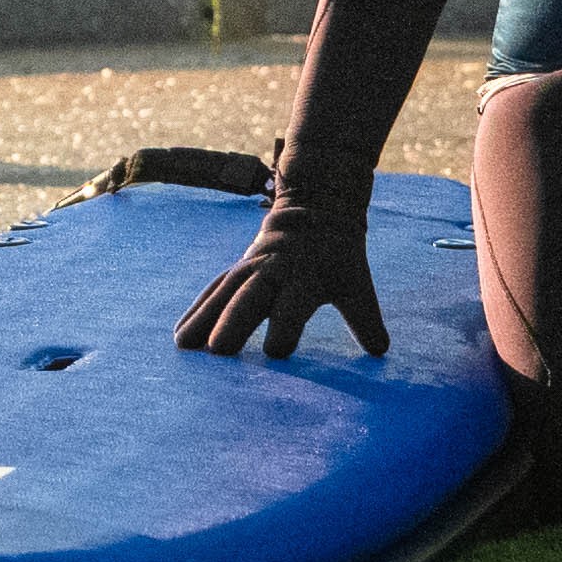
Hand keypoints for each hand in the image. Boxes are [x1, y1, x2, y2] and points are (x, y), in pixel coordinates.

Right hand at [177, 196, 388, 360]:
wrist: (317, 209)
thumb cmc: (339, 258)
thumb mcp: (357, 283)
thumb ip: (365, 319)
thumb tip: (381, 350)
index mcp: (305, 276)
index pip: (293, 306)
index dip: (285, 327)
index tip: (276, 353)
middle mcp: (274, 271)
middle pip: (251, 298)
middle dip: (234, 321)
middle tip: (217, 351)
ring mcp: (252, 267)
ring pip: (224, 292)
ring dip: (203, 318)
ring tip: (183, 347)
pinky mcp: (239, 268)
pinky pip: (214, 289)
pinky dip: (197, 310)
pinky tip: (180, 334)